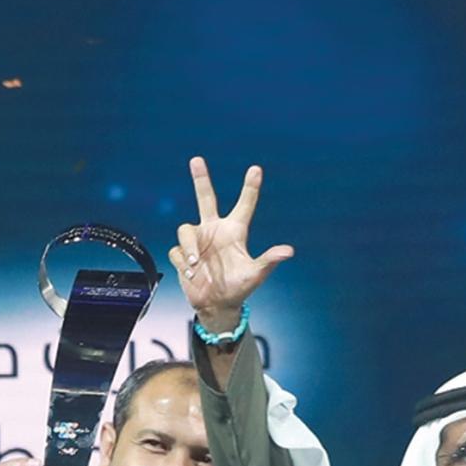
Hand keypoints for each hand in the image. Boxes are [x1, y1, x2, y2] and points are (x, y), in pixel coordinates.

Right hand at [174, 158, 293, 335]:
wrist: (217, 305)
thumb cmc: (239, 288)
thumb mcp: (256, 274)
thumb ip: (269, 260)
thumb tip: (288, 251)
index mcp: (235, 231)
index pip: (245, 205)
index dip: (250, 187)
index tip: (256, 169)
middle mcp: (215, 231)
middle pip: (205, 198)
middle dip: (201, 179)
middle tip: (197, 160)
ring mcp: (197, 242)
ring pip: (185, 229)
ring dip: (189, 246)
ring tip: (196, 264)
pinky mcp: (183, 254)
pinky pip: (177, 251)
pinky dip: (183, 262)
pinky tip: (191, 274)